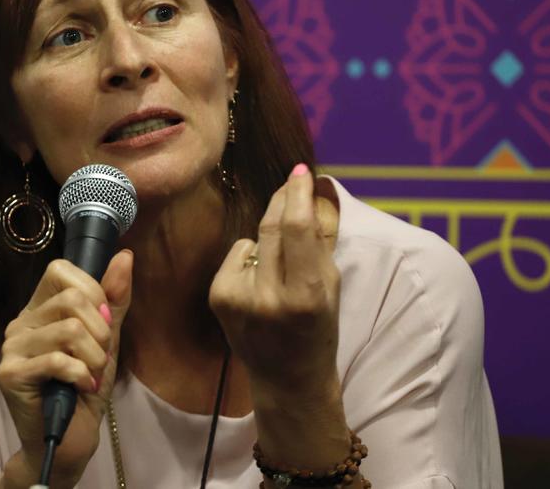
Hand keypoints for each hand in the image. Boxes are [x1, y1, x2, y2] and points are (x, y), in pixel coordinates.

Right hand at [0, 250, 133, 488]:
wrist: (67, 442)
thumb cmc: (84, 388)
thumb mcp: (106, 340)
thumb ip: (114, 300)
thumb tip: (124, 256)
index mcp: (40, 308)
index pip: (60, 270)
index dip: (92, 290)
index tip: (104, 322)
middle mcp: (21, 322)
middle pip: (71, 299)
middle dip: (101, 330)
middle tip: (100, 357)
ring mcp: (12, 348)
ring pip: (69, 330)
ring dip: (94, 358)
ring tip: (92, 376)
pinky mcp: (10, 374)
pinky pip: (57, 360)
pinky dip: (81, 375)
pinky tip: (82, 387)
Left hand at [209, 164, 340, 398]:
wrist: (287, 379)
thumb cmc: (318, 330)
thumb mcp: (331, 287)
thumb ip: (320, 239)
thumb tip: (311, 190)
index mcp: (306, 295)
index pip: (298, 229)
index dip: (297, 194)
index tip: (301, 171)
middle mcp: (269, 296)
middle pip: (272, 226)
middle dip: (283, 198)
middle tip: (292, 180)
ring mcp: (238, 298)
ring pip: (254, 238)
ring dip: (270, 237)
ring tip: (283, 266)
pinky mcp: (218, 297)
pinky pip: (238, 254)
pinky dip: (250, 258)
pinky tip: (259, 282)